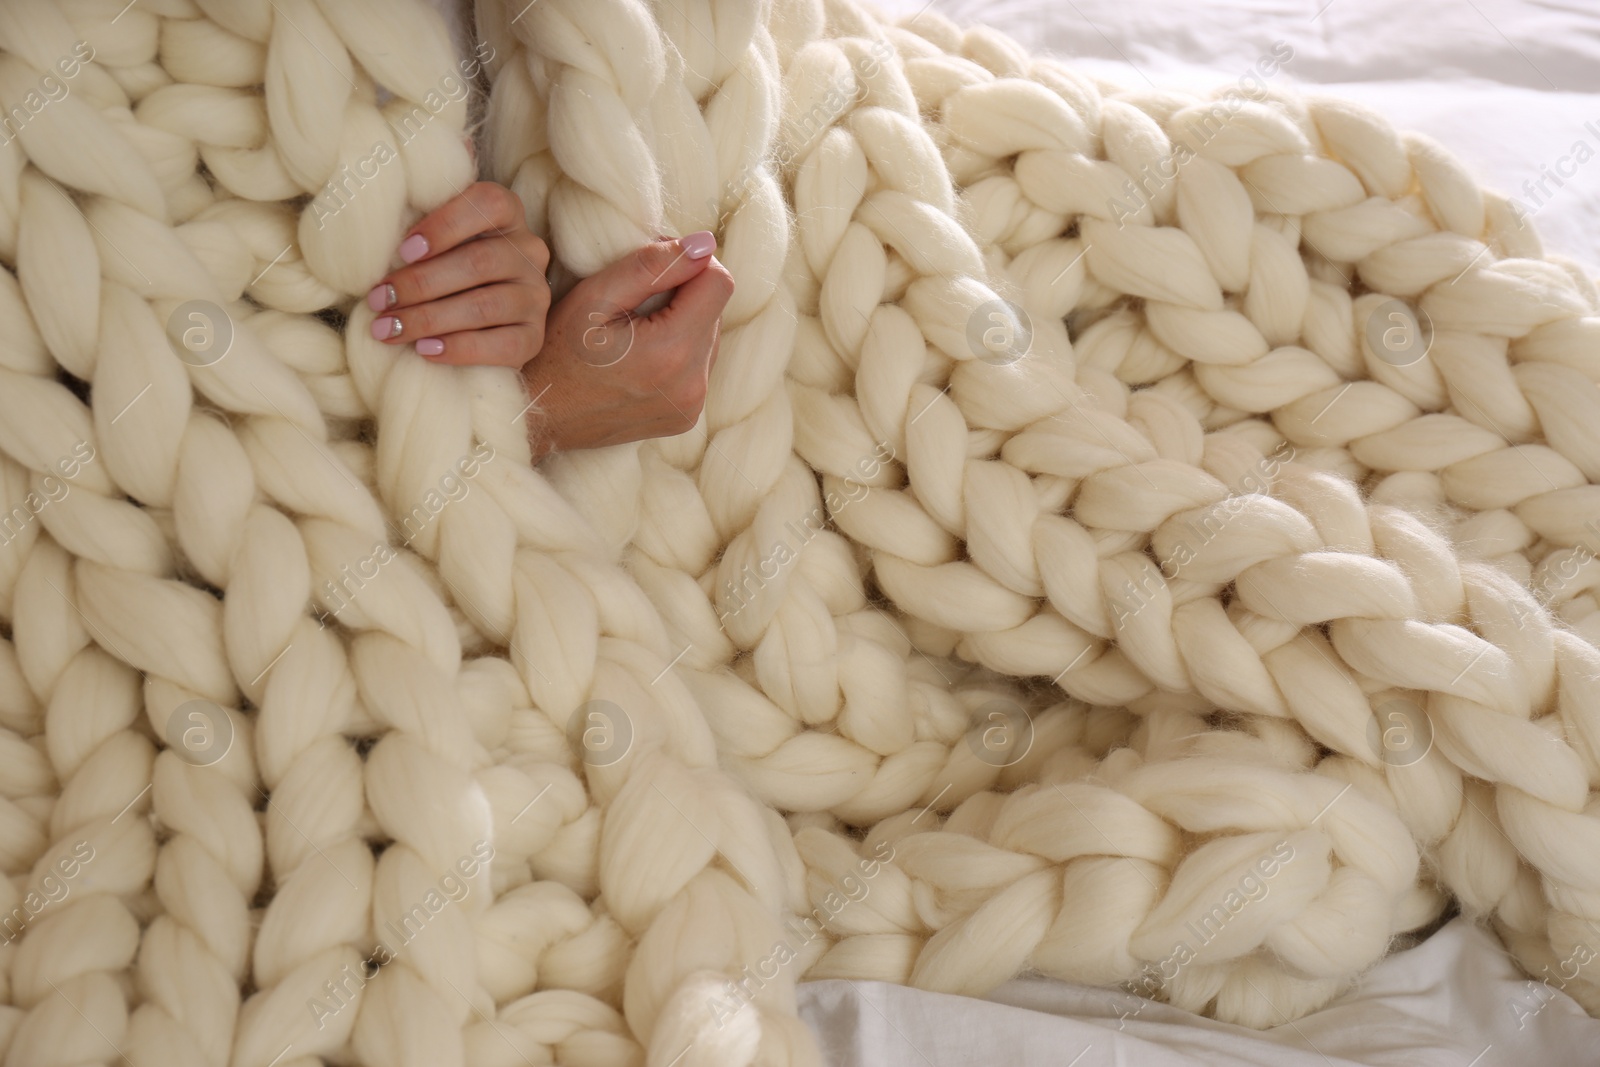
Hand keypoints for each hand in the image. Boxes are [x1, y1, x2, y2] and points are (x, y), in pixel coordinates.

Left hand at [365, 181, 550, 365]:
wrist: (470, 327)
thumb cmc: (441, 275)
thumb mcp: (434, 246)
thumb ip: (419, 241)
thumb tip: (375, 251)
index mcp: (507, 217)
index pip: (489, 204)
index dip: (446, 225)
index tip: (403, 251)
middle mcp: (529, 253)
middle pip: (480, 262)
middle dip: (421, 283)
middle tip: (380, 299)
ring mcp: (536, 296)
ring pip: (487, 305)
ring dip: (430, 318)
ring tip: (391, 329)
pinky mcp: (535, 337)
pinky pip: (503, 345)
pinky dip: (460, 348)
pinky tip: (426, 350)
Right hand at [521, 232, 733, 460]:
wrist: (537, 414)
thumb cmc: (557, 352)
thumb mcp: (595, 297)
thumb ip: (652, 266)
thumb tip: (703, 244)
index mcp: (672, 352)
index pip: (720, 283)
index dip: (690, 265)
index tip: (655, 269)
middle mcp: (692, 385)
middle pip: (715, 310)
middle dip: (683, 294)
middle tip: (634, 300)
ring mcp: (691, 406)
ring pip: (709, 337)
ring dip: (681, 322)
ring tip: (634, 330)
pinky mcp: (686, 417)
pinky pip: (699, 366)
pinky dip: (677, 352)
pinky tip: (640, 356)